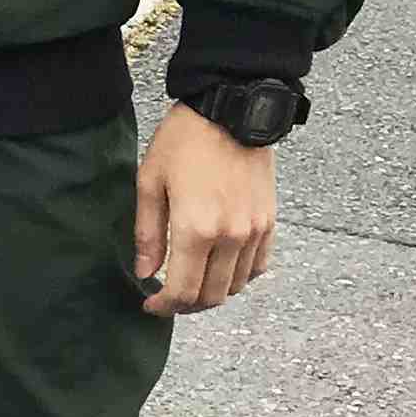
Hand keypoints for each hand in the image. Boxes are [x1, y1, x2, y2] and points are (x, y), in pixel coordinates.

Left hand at [134, 102, 276, 315]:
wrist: (231, 109)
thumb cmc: (184, 141)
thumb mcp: (150, 182)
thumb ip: (148, 234)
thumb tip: (145, 273)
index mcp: (196, 229)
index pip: (182, 291)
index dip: (164, 306)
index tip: (150, 305)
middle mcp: (231, 237)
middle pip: (211, 296)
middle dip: (186, 306)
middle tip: (167, 299)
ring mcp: (254, 231)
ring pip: (236, 286)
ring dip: (212, 293)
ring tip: (191, 283)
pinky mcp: (269, 222)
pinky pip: (258, 267)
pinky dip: (238, 277)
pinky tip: (219, 268)